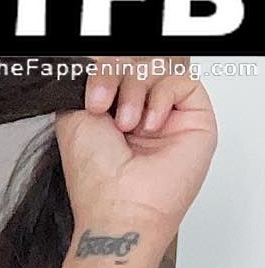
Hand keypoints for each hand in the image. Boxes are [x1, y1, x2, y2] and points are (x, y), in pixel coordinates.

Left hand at [54, 58, 217, 235]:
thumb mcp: (72, 119)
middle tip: (102, 106)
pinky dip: (159, 98)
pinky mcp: (194, 115)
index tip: (92, 98)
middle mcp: (140, 108)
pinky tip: (149, 125)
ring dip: (135, 89)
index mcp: (111, 108)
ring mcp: (167, 112)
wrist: (119, 206)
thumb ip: (85, 83)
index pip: (115, 65)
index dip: (104, 71)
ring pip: (158, 65)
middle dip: (116, 76)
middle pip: (136, 60)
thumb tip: (95, 65)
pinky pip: (181, 79)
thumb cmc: (97, 178)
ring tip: (126, 124)